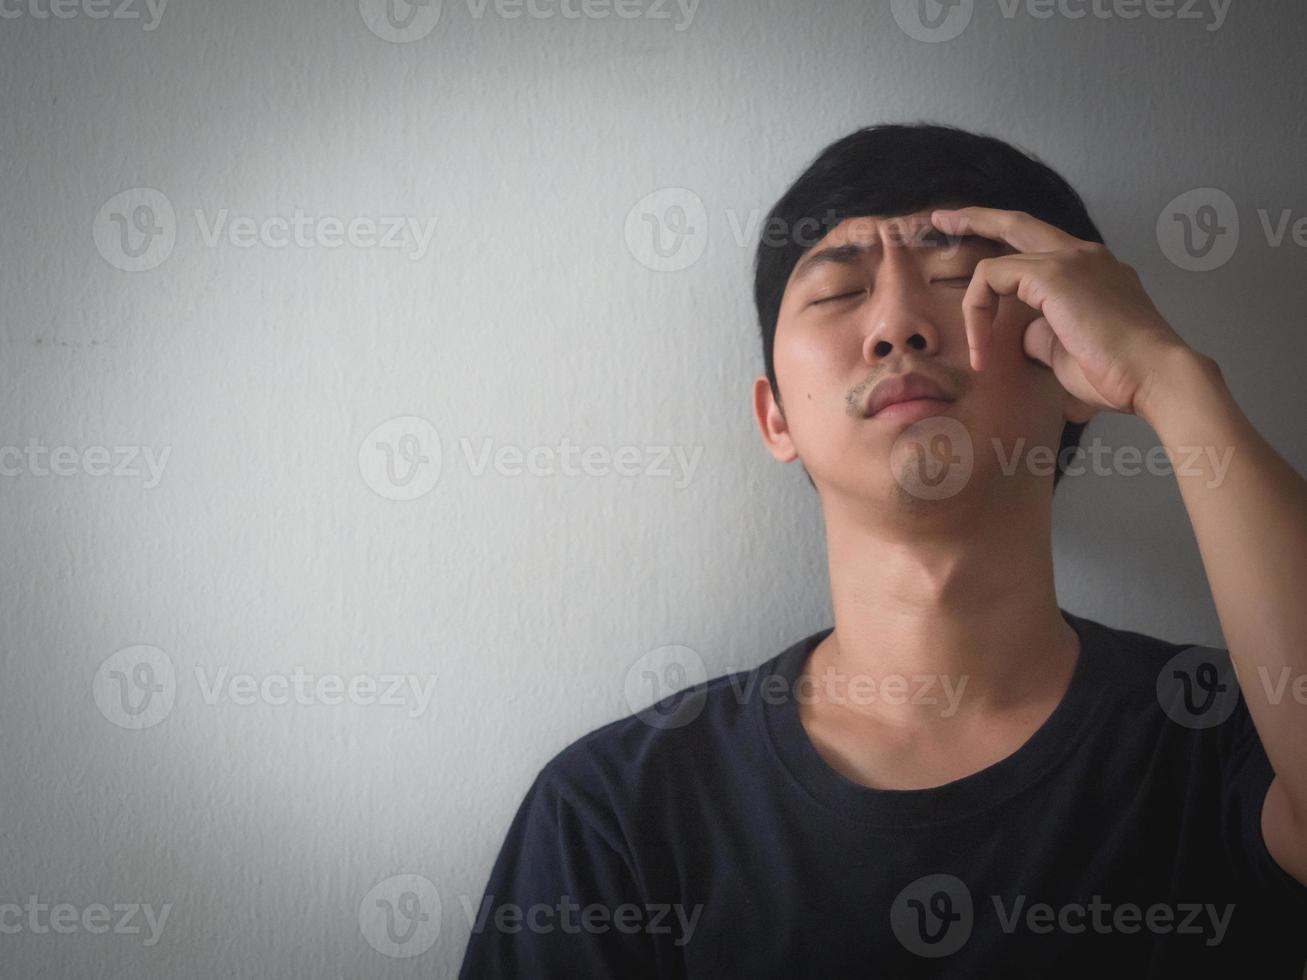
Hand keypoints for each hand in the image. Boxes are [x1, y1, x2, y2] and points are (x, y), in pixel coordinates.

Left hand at [930, 206, 1191, 420]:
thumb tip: (1021, 332)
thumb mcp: (1069, 350)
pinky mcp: (1054, 273)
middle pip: (1017, 223)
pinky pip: (993, 277)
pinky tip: (983, 351)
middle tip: (942, 218)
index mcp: (1093, 270)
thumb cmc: (1119, 375)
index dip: (1004, 252)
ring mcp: (1071, 258)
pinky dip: (978, 312)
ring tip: (975, 349)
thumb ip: (1042, 333)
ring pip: (998, 260)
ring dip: (975, 305)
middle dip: (975, 218)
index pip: (1039, 247)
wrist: (1155, 376)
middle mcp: (1084, 255)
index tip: (979, 278)